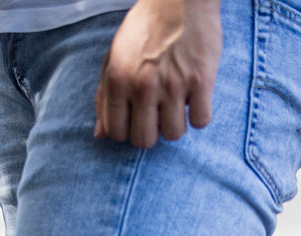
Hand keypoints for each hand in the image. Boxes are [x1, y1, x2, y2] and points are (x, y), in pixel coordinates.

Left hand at [94, 0, 221, 148]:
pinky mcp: (201, 81)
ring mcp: (173, 84)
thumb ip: (104, 97)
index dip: (128, 130)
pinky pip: (200, 122)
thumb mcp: (115, 57)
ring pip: (174, 134)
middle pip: (145, 141)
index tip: (137, 117)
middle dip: (152, 132)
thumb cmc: (145, 28)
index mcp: (118, 79)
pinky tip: (195, 97)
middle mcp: (143, 85)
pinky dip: (200, 114)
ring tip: (177, 103)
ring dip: (176, 123)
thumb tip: (100, 135)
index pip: (117, 133)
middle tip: (158, 114)